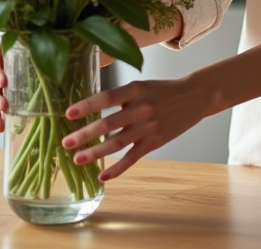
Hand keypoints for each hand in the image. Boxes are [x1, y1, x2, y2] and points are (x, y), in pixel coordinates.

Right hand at [0, 44, 119, 132]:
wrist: (70, 61)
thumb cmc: (63, 49)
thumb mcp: (61, 44)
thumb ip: (65, 41)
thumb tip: (82, 38)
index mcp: (12, 47)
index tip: (4, 81)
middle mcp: (4, 62)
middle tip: (5, 103)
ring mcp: (4, 80)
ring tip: (2, 117)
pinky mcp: (8, 95)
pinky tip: (1, 128)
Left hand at [61, 77, 213, 180]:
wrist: (194, 96)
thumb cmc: (163, 90)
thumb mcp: (141, 85)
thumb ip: (119, 96)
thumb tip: (89, 107)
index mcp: (136, 89)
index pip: (107, 97)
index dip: (87, 105)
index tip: (68, 113)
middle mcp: (141, 108)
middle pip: (109, 124)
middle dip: (85, 135)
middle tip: (66, 142)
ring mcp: (149, 127)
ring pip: (117, 143)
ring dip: (96, 153)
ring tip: (78, 159)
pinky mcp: (155, 142)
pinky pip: (133, 157)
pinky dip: (118, 168)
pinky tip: (103, 175)